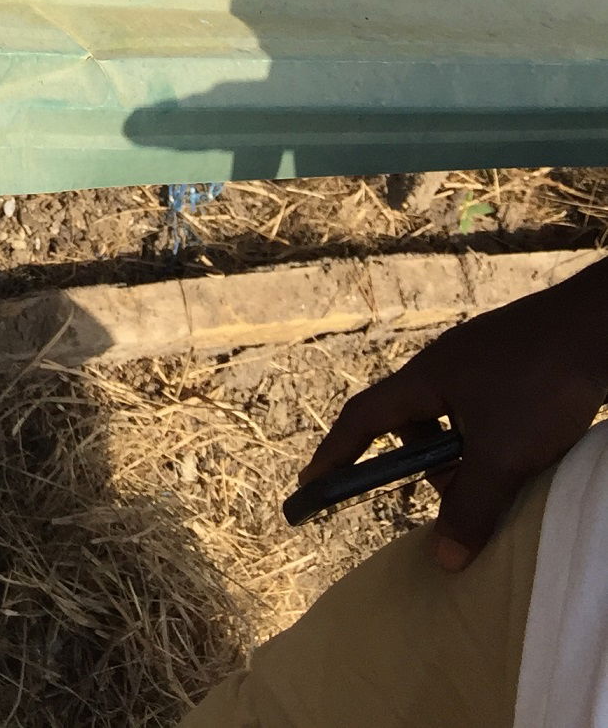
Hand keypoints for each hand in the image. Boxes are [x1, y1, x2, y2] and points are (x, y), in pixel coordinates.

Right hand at [299, 260, 607, 567]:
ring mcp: (477, 361)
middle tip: (450, 504)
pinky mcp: (508, 364)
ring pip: (450, 417)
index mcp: (423, 378)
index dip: (335, 452)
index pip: (363, 417)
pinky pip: (480, 409)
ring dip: (462, 454)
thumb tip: (442, 560)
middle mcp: (442, 366)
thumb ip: (470, 507)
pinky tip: (521, 455)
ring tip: (501, 480)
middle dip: (421, 466)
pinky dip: (487, 440)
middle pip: (409, 421)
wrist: (596, 328)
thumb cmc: (541, 384)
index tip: (311, 483)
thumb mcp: (503, 456)